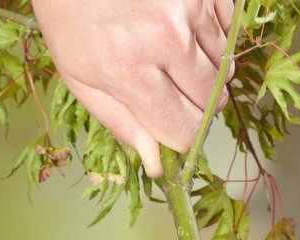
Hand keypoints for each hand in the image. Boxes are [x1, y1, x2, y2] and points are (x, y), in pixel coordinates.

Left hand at [32, 0, 234, 176]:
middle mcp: (166, 40)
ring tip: (174, 58)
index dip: (181, 138)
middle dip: (195, 109)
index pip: (184, 132)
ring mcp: (190, 7)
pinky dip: (213, 42)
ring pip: (224, 71)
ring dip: (205, 76)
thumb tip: (157, 164)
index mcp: (129, 71)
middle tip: (170, 91)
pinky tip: (186, 32)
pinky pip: (229, 34)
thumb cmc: (70, 14)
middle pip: (210, 105)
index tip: (171, 129)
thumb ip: (121, 123)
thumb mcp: (80, 76)